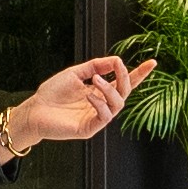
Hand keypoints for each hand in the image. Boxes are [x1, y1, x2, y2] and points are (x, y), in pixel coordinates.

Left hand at [0, 55, 151, 152]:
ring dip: (110, 90)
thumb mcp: (75, 73)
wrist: (34, 109)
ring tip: (95, 80)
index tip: (153, 63)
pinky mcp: (89, 129)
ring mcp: (96, 118)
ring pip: (118, 104)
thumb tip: (117, 60)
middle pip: (125, 92)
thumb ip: (96, 66)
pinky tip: (89, 95)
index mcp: (99, 91)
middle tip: (119, 66)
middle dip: (126, 78)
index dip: (139, 74)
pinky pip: (104, 117)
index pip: (123, 83)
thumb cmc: (52, 93)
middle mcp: (101, 105)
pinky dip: (100, 103)